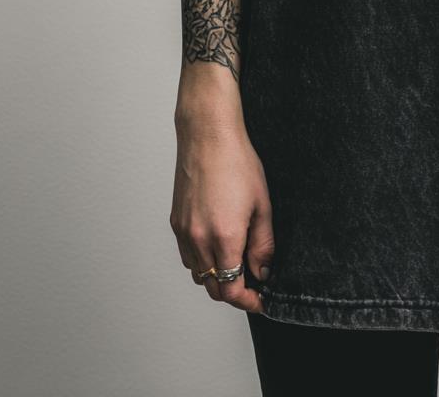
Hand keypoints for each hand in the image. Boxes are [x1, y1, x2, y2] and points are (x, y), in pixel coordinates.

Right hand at [170, 112, 274, 313]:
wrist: (208, 136)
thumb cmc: (237, 163)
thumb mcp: (262, 204)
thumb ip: (263, 244)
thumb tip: (263, 271)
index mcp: (224, 237)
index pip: (231, 289)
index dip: (247, 301)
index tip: (260, 300)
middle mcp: (199, 240)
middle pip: (213, 288)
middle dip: (234, 292)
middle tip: (253, 285)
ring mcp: (184, 232)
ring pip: (198, 274)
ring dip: (217, 278)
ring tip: (237, 263)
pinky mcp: (175, 223)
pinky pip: (187, 256)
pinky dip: (202, 262)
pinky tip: (217, 246)